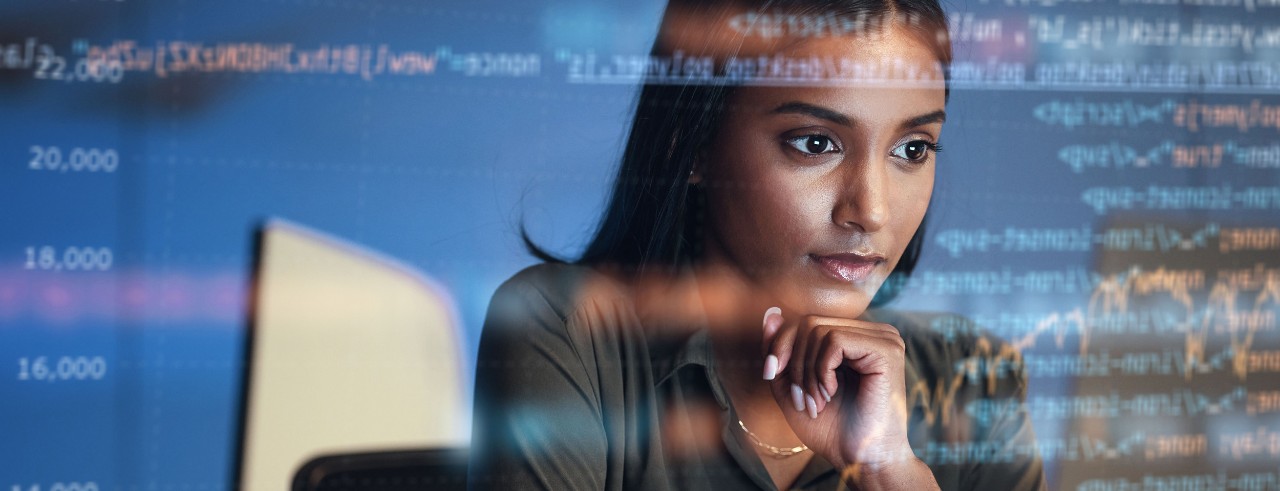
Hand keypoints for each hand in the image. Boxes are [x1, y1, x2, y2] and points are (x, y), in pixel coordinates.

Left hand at [760, 307, 934, 487]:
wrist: (861, 460)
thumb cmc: (832, 429)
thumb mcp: (791, 385)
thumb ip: (780, 351)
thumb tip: (771, 314)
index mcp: (855, 337)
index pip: (805, 321)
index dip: (780, 345)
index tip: (772, 375)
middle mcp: (872, 332)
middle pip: (808, 322)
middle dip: (793, 363)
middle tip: (800, 399)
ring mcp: (882, 338)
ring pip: (818, 330)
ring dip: (806, 372)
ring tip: (815, 402)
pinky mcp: (886, 349)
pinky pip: (834, 341)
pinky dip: (822, 371)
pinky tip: (830, 394)